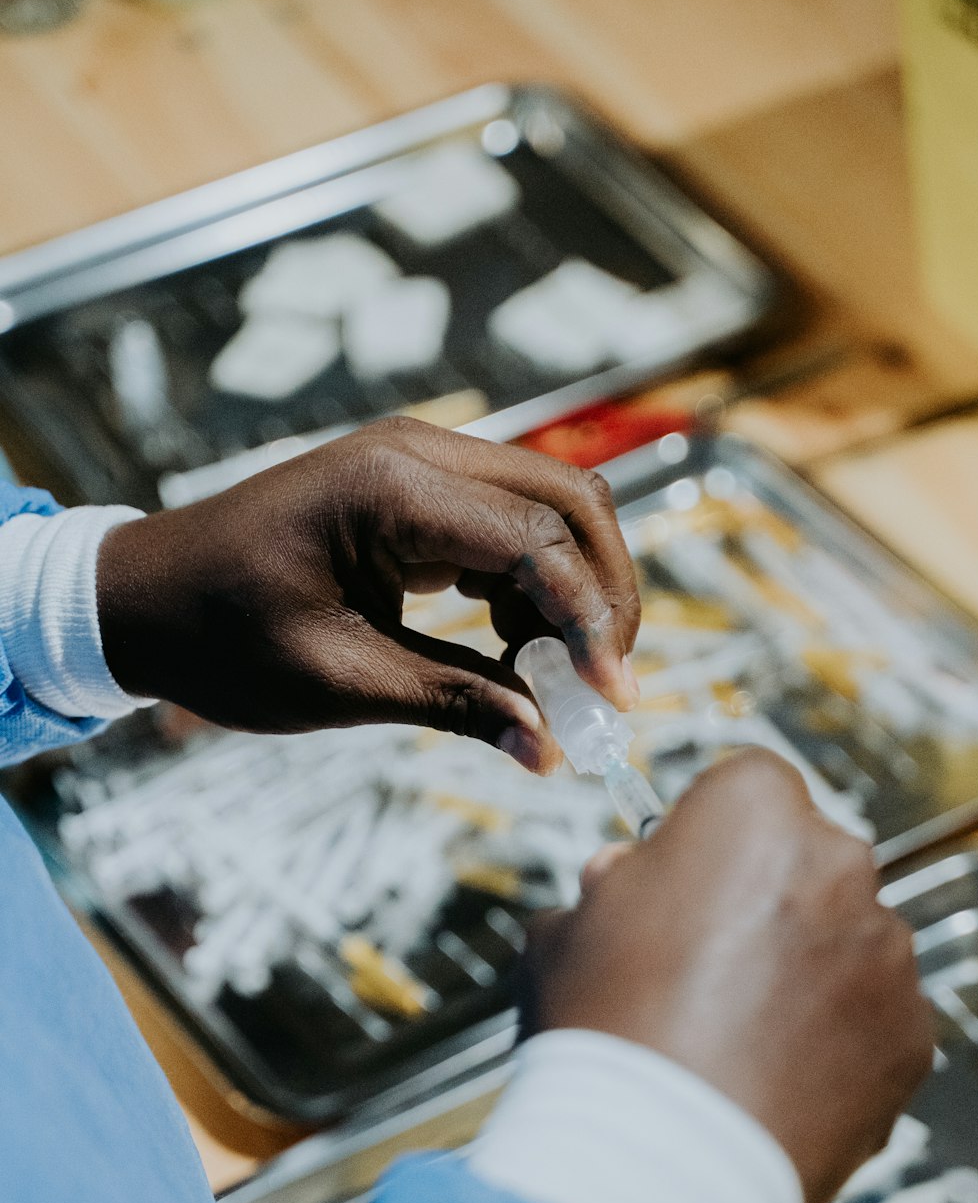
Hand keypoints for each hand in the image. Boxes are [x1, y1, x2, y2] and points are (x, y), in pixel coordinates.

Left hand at [96, 418, 639, 771]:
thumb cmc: (220, 639)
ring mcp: (419, 462)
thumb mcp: (339, 683)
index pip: (539, 541)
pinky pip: (509, 525)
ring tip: (557, 676)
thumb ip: (456, 706)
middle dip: (606, 594)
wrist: (142, 598)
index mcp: (389, 490)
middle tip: (609, 683)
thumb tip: (549, 750)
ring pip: (551, 509)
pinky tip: (515, 648)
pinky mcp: (417, 489)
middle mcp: (417, 452)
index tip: (611, 701)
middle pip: (570, 501)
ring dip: (574, 590)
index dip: (591, 622)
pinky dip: (534, 587)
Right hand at [522, 751, 933, 1202]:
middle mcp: (838, 864)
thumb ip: (608, 888)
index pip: (748, 786)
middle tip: (704, 969)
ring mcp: (886, 954)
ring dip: (806, 972)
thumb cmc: (600, 1035)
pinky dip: (838, 1043)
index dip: (710, 834)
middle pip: (806, 862)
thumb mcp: (566, 932)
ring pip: (846, 942)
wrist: (654, 1164)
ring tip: (735, 1041)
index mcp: (753, 812)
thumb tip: (626, 881)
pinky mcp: (912, 1037)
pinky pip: (875, 1021)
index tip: (685, 878)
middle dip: (766, 901)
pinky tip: (773, 1081)